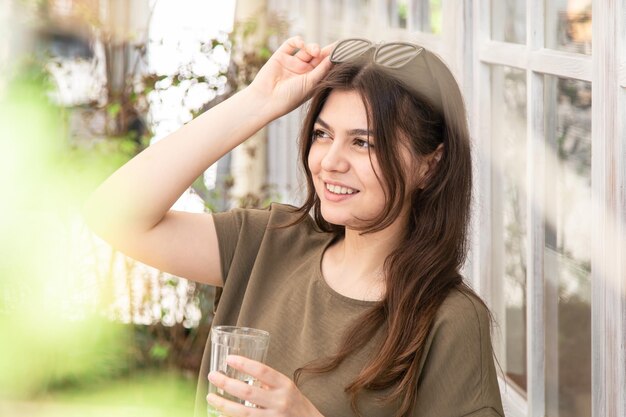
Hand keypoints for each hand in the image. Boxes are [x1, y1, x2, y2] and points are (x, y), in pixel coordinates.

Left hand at [207, 355, 323, 416]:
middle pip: (248, 392)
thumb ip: (269, 383)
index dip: (244, 363)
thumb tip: (245, 374)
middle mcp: (279, 401)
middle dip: (226, 384)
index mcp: (285, 385)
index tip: (229, 359)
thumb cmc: (297, 405)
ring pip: (242, 412)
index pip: (262, 371)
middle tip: (212, 375)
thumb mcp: (288, 389)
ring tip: (210, 396)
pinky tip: (221, 413)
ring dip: (223, 404)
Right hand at [247, 36, 333, 118]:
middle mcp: (302, 71)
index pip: (324, 66)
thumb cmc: (290, 97)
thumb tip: (334, 57)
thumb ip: (322, 70)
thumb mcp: (310, 84)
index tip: (343, 51)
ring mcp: (292, 63)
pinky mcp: (280, 56)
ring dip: (312, 47)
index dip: (333, 58)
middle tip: (332, 48)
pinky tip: (302, 44)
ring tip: (315, 51)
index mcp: (311, 80)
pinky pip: (291, 44)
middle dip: (324, 51)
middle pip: (317, 56)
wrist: (267, 100)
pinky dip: (298, 41)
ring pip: (306, 49)